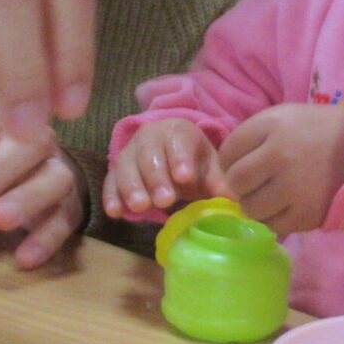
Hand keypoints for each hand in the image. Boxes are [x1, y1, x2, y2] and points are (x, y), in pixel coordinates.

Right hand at [103, 119, 226, 217]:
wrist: (172, 159)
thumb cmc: (193, 163)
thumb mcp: (210, 168)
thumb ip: (218, 182)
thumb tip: (233, 199)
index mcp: (177, 131)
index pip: (178, 141)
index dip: (180, 158)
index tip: (185, 177)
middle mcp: (149, 136)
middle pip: (149, 154)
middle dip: (156, 178)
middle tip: (164, 200)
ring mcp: (129, 153)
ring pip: (126, 166)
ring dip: (132, 187)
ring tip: (141, 207)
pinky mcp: (115, 171)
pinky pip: (110, 181)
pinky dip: (111, 196)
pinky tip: (116, 212)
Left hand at [218, 103, 343, 235]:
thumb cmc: (321, 132)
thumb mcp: (286, 117)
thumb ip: (253, 137)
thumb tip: (226, 171)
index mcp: (273, 125)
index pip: (228, 151)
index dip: (232, 160)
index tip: (246, 163)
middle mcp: (280, 155)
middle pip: (236, 181)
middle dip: (242, 184)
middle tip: (258, 183)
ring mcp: (293, 187)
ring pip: (251, 208)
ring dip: (257, 205)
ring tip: (273, 197)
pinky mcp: (306, 214)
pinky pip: (272, 226)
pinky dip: (274, 220)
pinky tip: (286, 208)